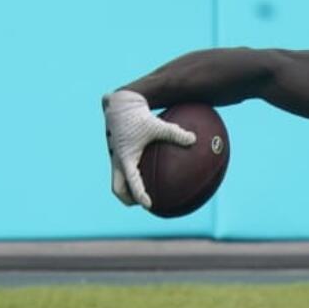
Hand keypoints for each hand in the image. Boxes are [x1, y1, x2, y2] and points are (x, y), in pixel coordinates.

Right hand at [102, 89, 195, 207]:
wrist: (119, 103)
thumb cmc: (137, 114)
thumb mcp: (157, 125)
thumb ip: (175, 133)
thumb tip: (194, 139)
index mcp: (125, 157)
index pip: (132, 182)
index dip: (139, 195)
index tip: (149, 205)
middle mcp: (117, 160)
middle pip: (117, 188)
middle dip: (128, 198)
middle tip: (142, 203)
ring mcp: (114, 157)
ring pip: (117, 181)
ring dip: (127, 190)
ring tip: (143, 195)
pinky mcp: (117, 152)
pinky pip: (121, 170)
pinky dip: (129, 176)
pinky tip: (146, 173)